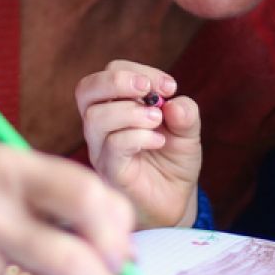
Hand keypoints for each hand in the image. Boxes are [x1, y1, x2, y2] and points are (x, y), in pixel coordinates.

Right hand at [76, 61, 201, 228]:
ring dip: (130, 112)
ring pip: (96, 118)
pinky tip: (159, 141)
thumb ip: (185, 114)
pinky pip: (113, 146)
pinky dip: (139, 136)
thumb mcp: (187, 132)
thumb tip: (174, 101)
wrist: (175, 202)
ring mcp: (101, 150)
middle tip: (148, 90)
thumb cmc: (173, 162)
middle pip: (86, 89)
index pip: (111, 72)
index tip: (170, 86)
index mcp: (115, 106)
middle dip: (118, 81)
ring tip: (157, 121)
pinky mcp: (110, 172)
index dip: (138, 71)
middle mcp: (101, 126)